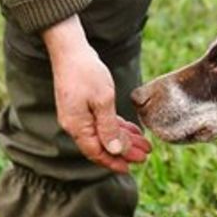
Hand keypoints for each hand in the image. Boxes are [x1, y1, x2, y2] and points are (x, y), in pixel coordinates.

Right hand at [42, 16, 150, 172]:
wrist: (70, 50)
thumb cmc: (86, 72)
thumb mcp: (103, 100)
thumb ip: (109, 127)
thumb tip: (115, 151)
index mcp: (78, 126)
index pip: (96, 153)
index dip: (114, 162)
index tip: (131, 167)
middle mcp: (75, 125)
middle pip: (101, 146)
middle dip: (124, 151)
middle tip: (145, 154)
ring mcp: (78, 116)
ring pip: (103, 134)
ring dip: (123, 139)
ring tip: (143, 143)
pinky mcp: (82, 107)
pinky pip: (101, 123)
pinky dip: (116, 127)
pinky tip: (132, 130)